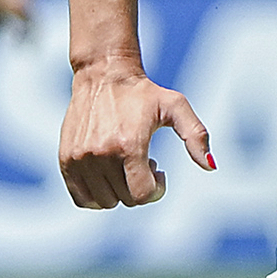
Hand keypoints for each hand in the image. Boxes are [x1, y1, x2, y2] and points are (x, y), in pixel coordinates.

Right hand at [60, 61, 210, 209]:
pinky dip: (96, 197)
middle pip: (126, 199)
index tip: (159, 169)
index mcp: (129, 145)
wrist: (102, 75)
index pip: (143, 195)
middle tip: (142, 162)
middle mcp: (101, 154)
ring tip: (124, 165)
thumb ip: (196, 136)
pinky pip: (82, 199)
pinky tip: (107, 176)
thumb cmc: (143, 92)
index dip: (157, 189)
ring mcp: (80, 159)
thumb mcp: (176, 107)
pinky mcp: (66, 160)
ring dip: (119, 190)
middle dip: (140, 186)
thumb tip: (210, 166)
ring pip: (105, 202)